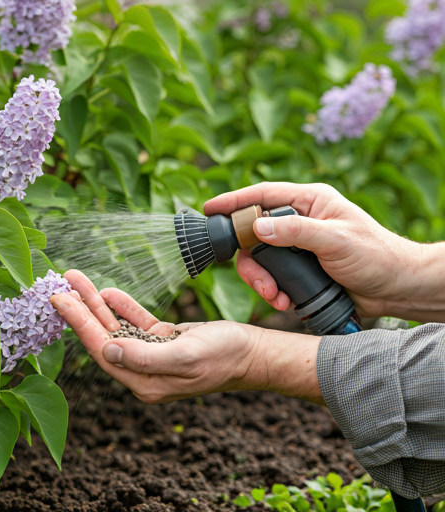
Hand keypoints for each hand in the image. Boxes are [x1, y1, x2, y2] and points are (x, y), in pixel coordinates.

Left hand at [51, 270, 323, 403]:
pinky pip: (136, 322)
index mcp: (145, 381)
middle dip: (82, 310)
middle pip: (104, 336)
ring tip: (79, 280)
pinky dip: (123, 307)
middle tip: (62, 284)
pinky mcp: (162, 341)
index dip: (79, 324)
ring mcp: (152, 355)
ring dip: (98, 304)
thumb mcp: (185, 356)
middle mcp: (144, 371)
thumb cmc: (224, 356)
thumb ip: (144, 357)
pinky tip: (109, 293)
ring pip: (118, 327)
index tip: (59, 300)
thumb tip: (107, 350)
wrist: (251, 352)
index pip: (103, 350)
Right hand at [204, 182, 421, 318]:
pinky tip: (285, 301)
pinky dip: (272, 290)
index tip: (210, 209)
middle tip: (260, 282)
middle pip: (254, 233)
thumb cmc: (375, 256)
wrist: (394, 289)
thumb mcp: (336, 240)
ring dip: (262, 281)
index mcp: (309, 202)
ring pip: (260, 259)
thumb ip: (296, 231)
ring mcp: (297, 245)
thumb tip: (257, 228)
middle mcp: (299, 220)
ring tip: (276, 298)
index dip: (234, 201)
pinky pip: (271, 275)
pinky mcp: (298, 267)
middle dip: (250, 261)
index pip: (263, 195)